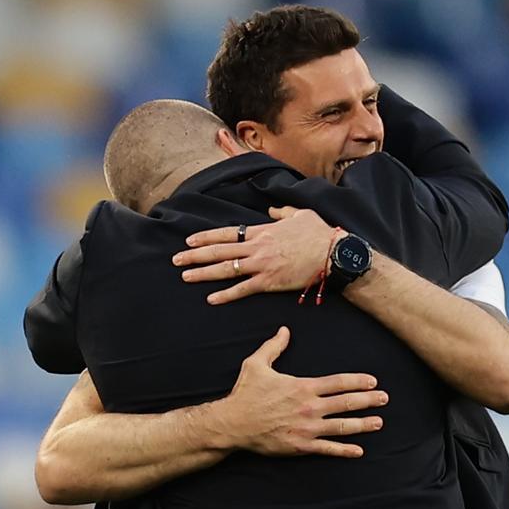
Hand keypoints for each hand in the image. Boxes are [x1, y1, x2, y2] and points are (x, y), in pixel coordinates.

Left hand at [173, 207, 347, 304]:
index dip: (205, 238)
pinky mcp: (269, 282)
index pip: (226, 233)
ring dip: (203, 273)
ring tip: (185, 276)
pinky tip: (211, 299)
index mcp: (262, 231)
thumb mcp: (299, 214)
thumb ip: (282, 212)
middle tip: (176, 260)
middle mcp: (256, 248)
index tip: (189, 241)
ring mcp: (261, 266)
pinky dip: (226, 295)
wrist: (332, 253)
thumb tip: (273, 210)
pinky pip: (242, 289)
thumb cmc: (318, 233)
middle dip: (194, 255)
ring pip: (225, 269)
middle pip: (219, 251)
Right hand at [203, 326, 386, 457]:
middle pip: (346, 403)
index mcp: (303, 387)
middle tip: (385, 398)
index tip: (373, 381)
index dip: (358, 381)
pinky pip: (327, 449)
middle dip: (368, 400)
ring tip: (379, 422)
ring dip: (363, 424)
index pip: (338, 382)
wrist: (232, 424)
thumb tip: (285, 330)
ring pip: (342, 426)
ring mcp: (307, 428)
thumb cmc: (245, 393)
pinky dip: (344, 450)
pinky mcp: (300, 446)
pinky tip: (359, 450)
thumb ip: (273, 346)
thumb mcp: (256, 364)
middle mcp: (309, 407)